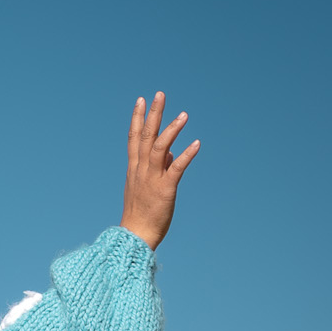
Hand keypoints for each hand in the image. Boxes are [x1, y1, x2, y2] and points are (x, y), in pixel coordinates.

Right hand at [120, 92, 198, 248]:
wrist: (135, 237)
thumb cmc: (140, 215)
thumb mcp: (146, 187)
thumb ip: (158, 167)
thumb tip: (172, 152)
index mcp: (135, 169)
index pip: (134, 138)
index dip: (137, 118)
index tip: (141, 100)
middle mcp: (141, 171)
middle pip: (146, 136)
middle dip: (153, 114)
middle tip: (160, 94)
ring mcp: (152, 179)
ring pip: (159, 148)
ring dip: (171, 130)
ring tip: (184, 115)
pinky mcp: (164, 190)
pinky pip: (176, 168)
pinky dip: (186, 155)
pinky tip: (197, 143)